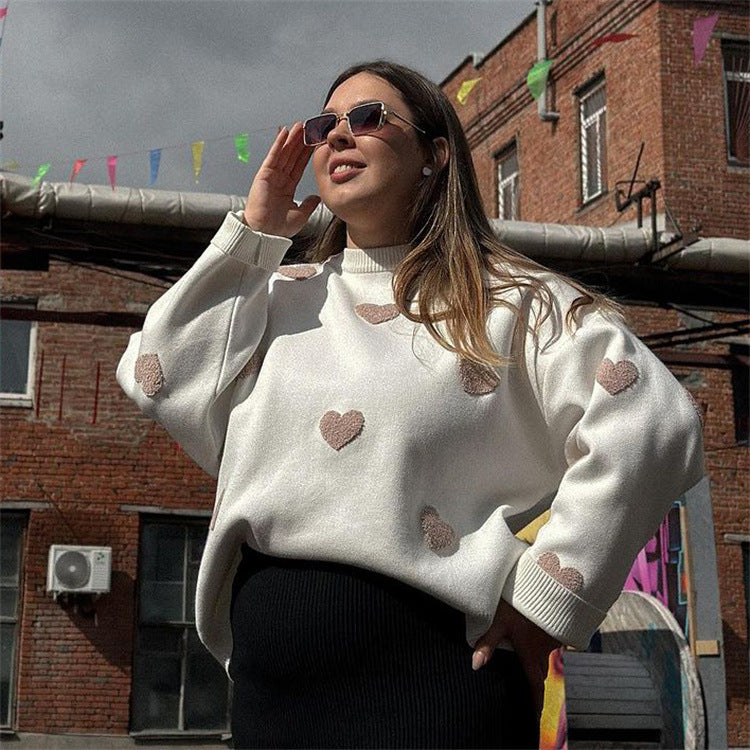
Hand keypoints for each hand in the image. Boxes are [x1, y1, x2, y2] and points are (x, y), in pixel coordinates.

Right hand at [243, 121, 320, 237]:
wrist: (265, 233)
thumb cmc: (279, 227)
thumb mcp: (301, 215)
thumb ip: (309, 204)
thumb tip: (318, 197)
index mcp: (287, 187)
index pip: (299, 166)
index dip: (306, 154)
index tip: (315, 143)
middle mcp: (279, 179)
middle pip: (292, 156)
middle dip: (300, 142)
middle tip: (309, 128)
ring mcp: (271, 176)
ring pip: (284, 153)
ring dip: (291, 139)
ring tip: (300, 125)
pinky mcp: (264, 175)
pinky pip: (273, 156)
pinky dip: (278, 143)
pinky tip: (284, 132)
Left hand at [472, 597, 562, 724]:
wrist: (549, 580)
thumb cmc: (521, 600)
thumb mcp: (499, 620)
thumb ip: (487, 642)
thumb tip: (475, 666)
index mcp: (531, 652)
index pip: (535, 684)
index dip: (536, 702)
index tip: (537, 718)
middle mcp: (546, 648)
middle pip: (543, 673)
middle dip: (539, 685)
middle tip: (534, 695)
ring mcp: (554, 637)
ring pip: (550, 657)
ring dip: (543, 665)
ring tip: (536, 669)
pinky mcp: (559, 624)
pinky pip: (555, 643)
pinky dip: (548, 647)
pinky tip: (541, 641)